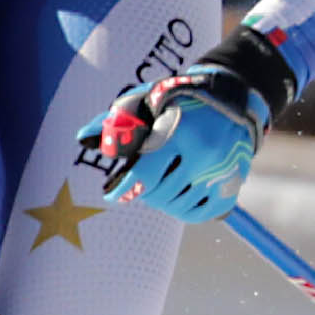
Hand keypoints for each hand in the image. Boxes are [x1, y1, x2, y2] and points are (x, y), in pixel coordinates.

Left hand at [79, 25, 295, 225]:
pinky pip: (197, 214)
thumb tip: (82, 138)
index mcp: (181, 132)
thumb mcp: (148, 100)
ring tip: (158, 183)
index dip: (124, 188)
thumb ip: (115, 120)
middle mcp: (204, 156)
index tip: (114, 194)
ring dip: (160, 200)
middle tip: (139, 181)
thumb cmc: (180, 99)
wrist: (233, 100)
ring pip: (176, 207)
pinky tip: (175, 194)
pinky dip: (181, 209)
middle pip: (158, 193)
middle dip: (142, 190)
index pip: (145, 173)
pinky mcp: (231, 189)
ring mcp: (221, 175)